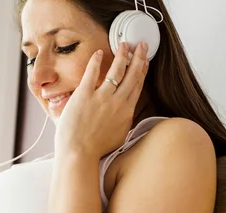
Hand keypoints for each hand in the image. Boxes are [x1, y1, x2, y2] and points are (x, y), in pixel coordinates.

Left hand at [55, 41, 150, 158]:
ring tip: (124, 44)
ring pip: (116, 70)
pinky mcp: (84, 95)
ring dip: (122, 55)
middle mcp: (117, 101)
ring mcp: (101, 97)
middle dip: (138, 57)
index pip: (137, 85)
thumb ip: (123, 122)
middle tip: (141, 45)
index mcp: (126, 111)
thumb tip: (125, 117)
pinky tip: (99, 53)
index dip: (142, 70)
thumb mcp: (118, 136)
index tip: (145, 60)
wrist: (79, 154)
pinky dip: (96, 61)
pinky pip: (92, 73)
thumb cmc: (96, 150)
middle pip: (131, 74)